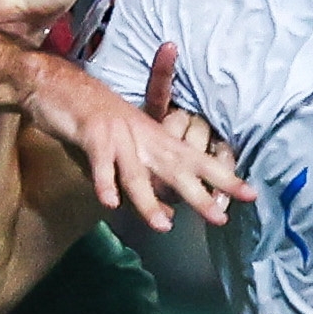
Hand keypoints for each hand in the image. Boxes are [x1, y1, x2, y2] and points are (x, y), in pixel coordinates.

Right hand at [19, 55, 249, 229]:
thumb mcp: (130, 150)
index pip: (197, 159)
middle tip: (220, 218)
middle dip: (199, 195)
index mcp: (156, 139)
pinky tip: (111, 204)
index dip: (224, 176)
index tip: (251, 194)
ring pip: (137, 173)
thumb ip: (150, 181)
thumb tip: (169, 216)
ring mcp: (119, 136)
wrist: (61, 86)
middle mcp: (143, 137)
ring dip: (149, 201)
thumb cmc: (98, 121)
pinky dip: (105, 183)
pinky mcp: (92, 135)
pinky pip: (101, 163)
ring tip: (163, 227)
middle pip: (177, 169)